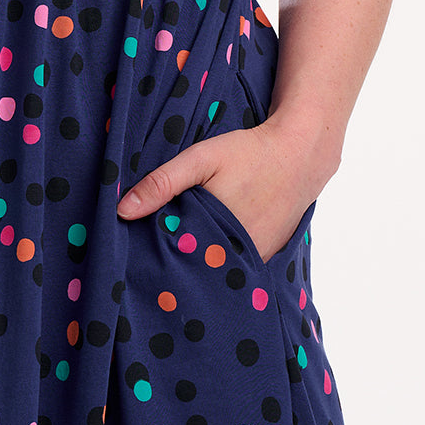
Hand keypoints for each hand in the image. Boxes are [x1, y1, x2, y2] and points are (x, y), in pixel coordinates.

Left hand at [116, 113, 338, 263]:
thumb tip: (123, 210)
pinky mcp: (266, 257)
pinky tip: (208, 248)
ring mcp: (255, 259)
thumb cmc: (249, 153)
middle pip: (195, 270)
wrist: (301, 154)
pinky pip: (236, 267)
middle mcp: (238, 254)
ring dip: (199, 265)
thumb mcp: (202, 158)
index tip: (136, 258)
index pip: (174, 261)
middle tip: (152, 262)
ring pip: (216, 270)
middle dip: (175, 266)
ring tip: (179, 255)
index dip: (154, 259)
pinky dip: (220, 260)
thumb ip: (163, 183)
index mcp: (215, 234)